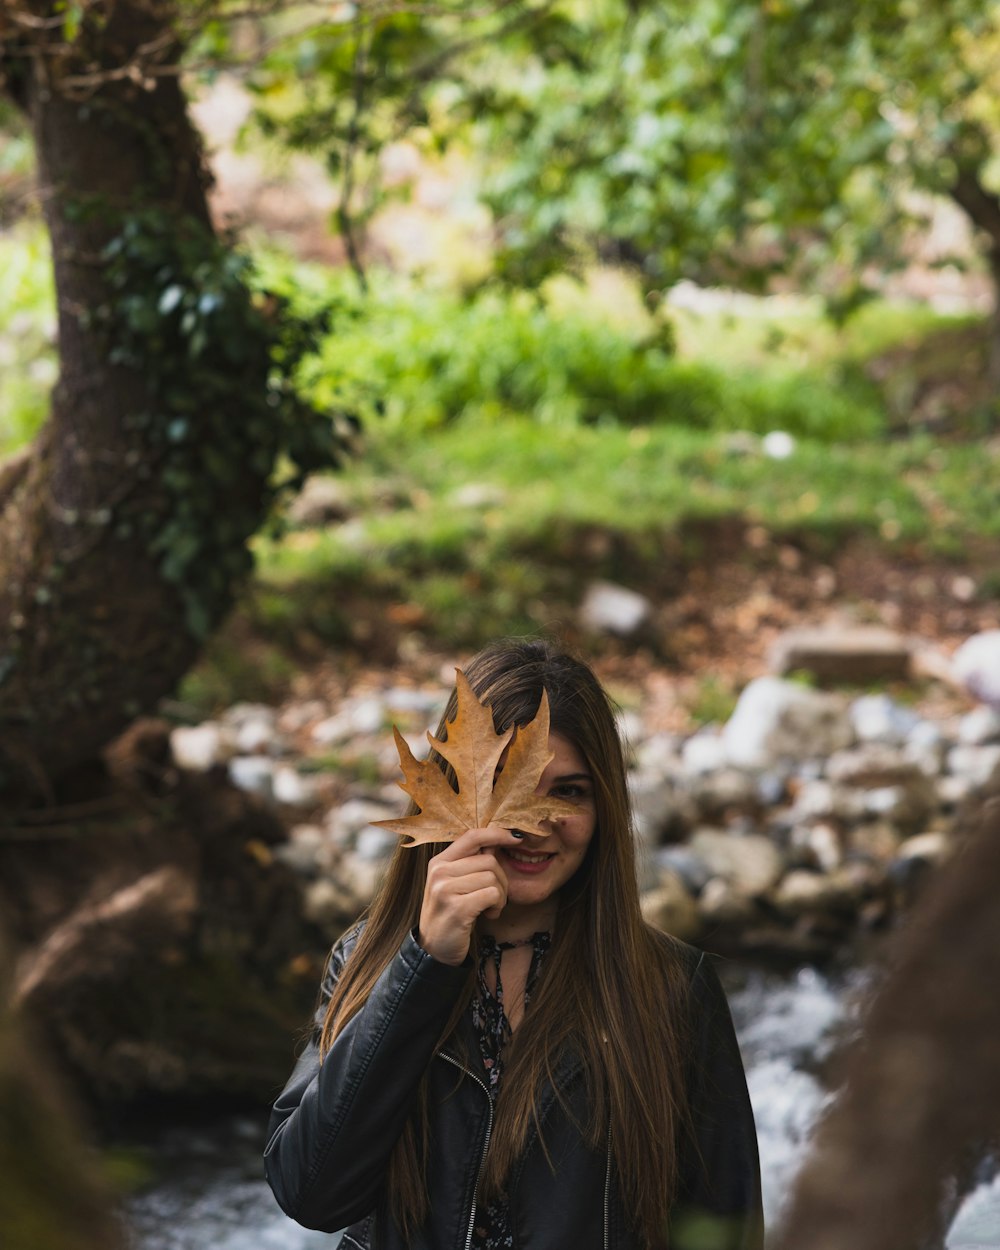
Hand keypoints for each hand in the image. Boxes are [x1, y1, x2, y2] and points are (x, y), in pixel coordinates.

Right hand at [417, 826, 519, 965]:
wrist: (434, 949)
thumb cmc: (451, 914)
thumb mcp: (455, 884)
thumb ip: (471, 863)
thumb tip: (498, 841)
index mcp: (439, 862)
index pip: (473, 836)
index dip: (497, 833)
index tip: (517, 838)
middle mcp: (439, 871)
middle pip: (489, 860)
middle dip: (502, 880)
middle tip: (495, 898)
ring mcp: (445, 889)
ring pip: (492, 877)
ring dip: (500, 895)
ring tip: (490, 908)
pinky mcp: (457, 907)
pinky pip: (492, 894)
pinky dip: (497, 906)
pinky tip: (489, 915)